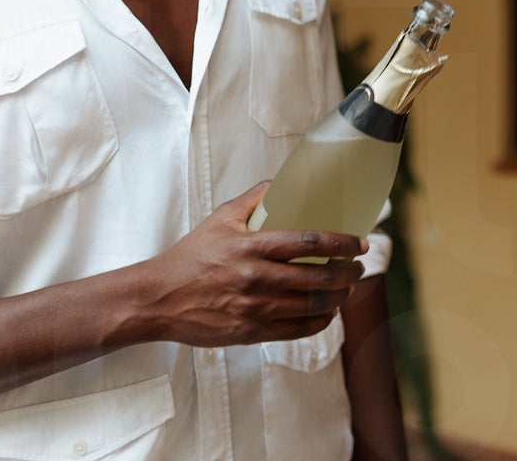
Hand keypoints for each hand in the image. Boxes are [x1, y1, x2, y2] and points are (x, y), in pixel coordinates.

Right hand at [140, 182, 365, 345]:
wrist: (157, 299)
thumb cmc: (189, 258)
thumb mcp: (219, 219)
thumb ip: (253, 198)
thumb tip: (282, 182)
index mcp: (252, 247)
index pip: (310, 242)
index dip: (342, 243)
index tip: (359, 243)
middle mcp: (257, 278)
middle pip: (319, 277)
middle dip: (348, 272)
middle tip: (358, 266)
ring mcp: (255, 308)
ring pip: (313, 305)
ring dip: (339, 296)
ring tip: (346, 287)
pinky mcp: (251, 332)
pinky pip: (297, 330)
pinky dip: (320, 322)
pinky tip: (328, 313)